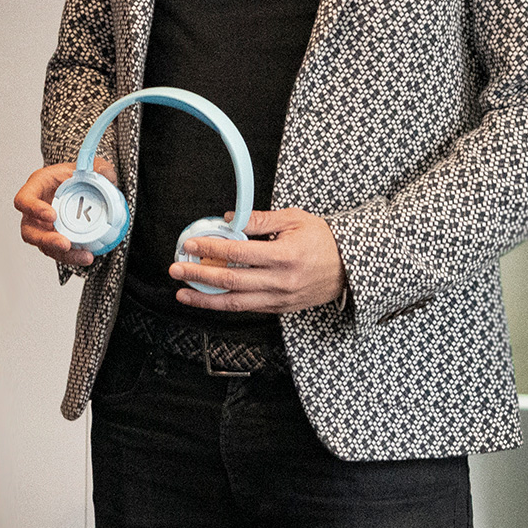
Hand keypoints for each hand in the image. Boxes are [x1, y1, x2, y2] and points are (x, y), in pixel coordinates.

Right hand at [14, 158, 117, 266]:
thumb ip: (98, 167)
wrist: (80, 186)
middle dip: (46, 240)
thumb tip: (106, 175)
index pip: (23, 200)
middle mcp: (35, 211)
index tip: (51, 215)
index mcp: (37, 187)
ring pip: (45, 246)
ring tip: (84, 255)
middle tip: (64, 243)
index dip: (33, 209)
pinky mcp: (55, 239)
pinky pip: (59, 252)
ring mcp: (43, 227)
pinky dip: (72, 257)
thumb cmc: (75, 174)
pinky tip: (87, 256)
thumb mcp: (88, 165)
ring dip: (63, 254)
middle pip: (29, 231)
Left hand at [172, 208, 346, 312]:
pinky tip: (209, 298)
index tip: (191, 245)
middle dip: (199, 275)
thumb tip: (229, 219)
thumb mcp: (294, 220)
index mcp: (284, 256)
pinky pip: (248, 308)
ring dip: (205, 299)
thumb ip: (259, 220)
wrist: (350, 267)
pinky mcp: (281, 308)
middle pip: (231, 281)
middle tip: (177, 269)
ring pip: (236, 303)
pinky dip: (225, 304)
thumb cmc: (323, 241)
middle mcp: (280, 281)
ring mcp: (280, 298)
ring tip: (183, 293)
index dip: (210, 249)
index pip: (237, 254)